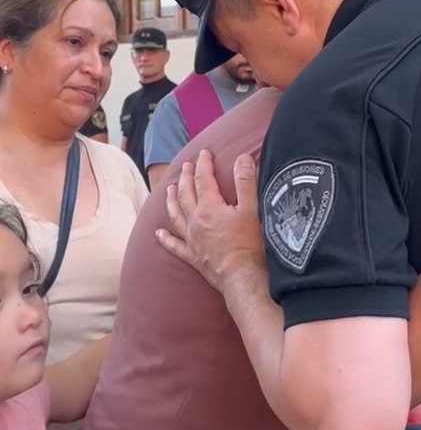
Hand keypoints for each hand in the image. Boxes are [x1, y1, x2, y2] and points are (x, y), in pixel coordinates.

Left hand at [156, 150, 263, 291]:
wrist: (241, 277)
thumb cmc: (249, 245)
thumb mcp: (251, 210)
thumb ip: (245, 182)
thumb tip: (242, 158)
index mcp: (209, 207)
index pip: (203, 179)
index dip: (204, 164)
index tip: (204, 153)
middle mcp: (196, 221)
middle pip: (186, 194)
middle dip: (186, 177)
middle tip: (185, 165)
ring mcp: (192, 239)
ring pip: (176, 215)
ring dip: (171, 200)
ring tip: (169, 189)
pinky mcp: (193, 256)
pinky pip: (175, 245)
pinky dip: (166, 239)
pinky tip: (159, 234)